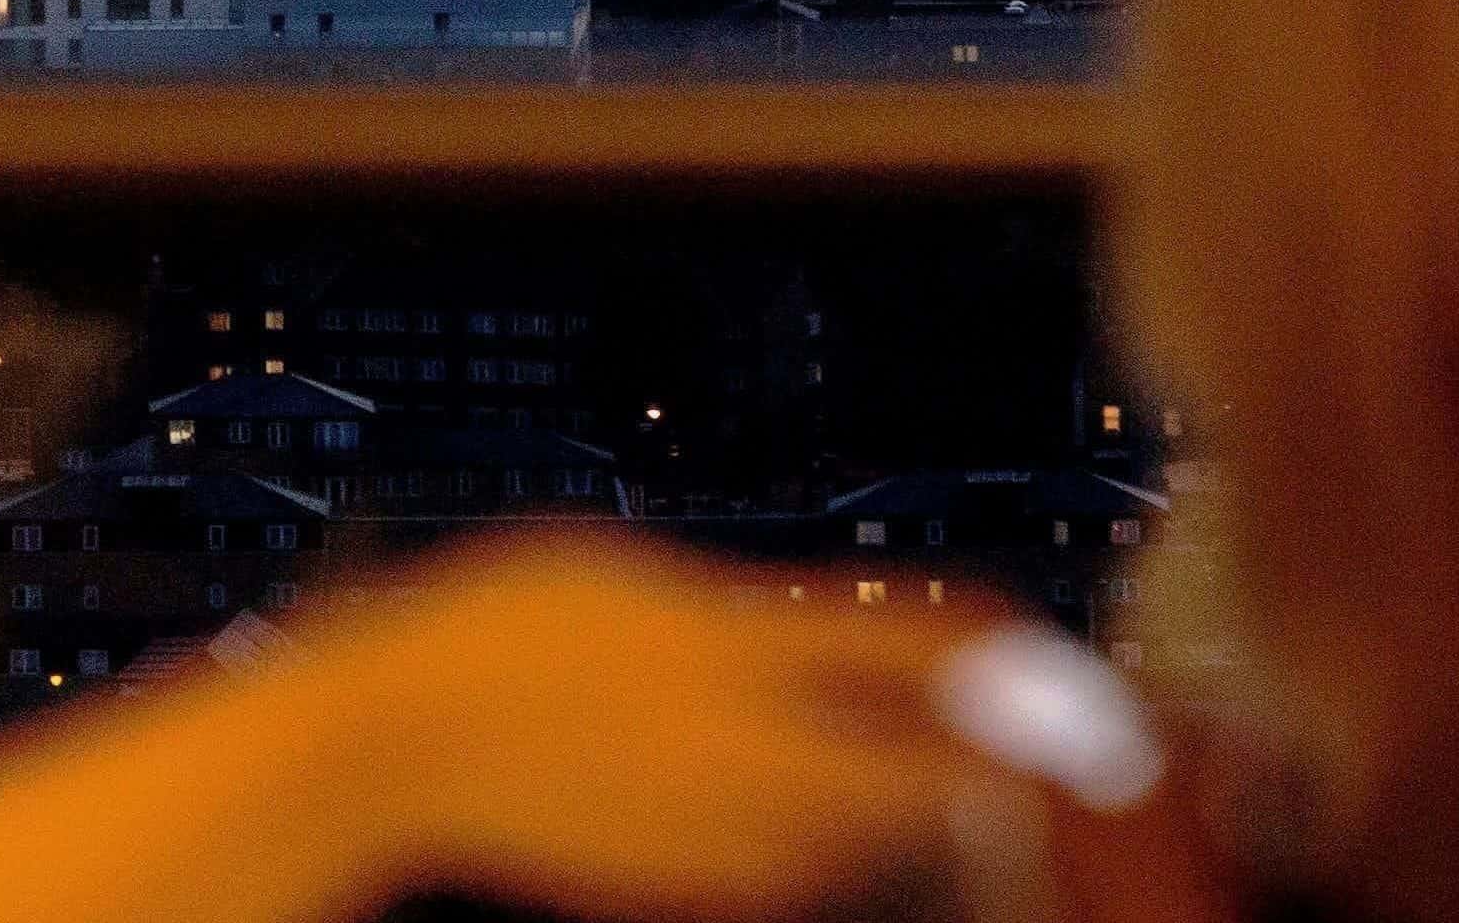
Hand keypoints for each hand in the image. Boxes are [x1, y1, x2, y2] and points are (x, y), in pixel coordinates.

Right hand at [302, 536, 1029, 922]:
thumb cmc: (493, 637)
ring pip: (872, 824)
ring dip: (906, 795)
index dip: (1008, 662)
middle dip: (983, 754)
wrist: (399, 745)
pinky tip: (788, 794)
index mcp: (734, 641)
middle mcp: (744, 744)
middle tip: (1017, 734)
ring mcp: (719, 828)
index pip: (918, 651)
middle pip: (928, 768)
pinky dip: (821, 834)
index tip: (1059, 665)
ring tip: (919, 758)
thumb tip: (820, 621)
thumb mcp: (627, 575)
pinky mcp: (692, 883)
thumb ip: (745, 608)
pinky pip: (797, 863)